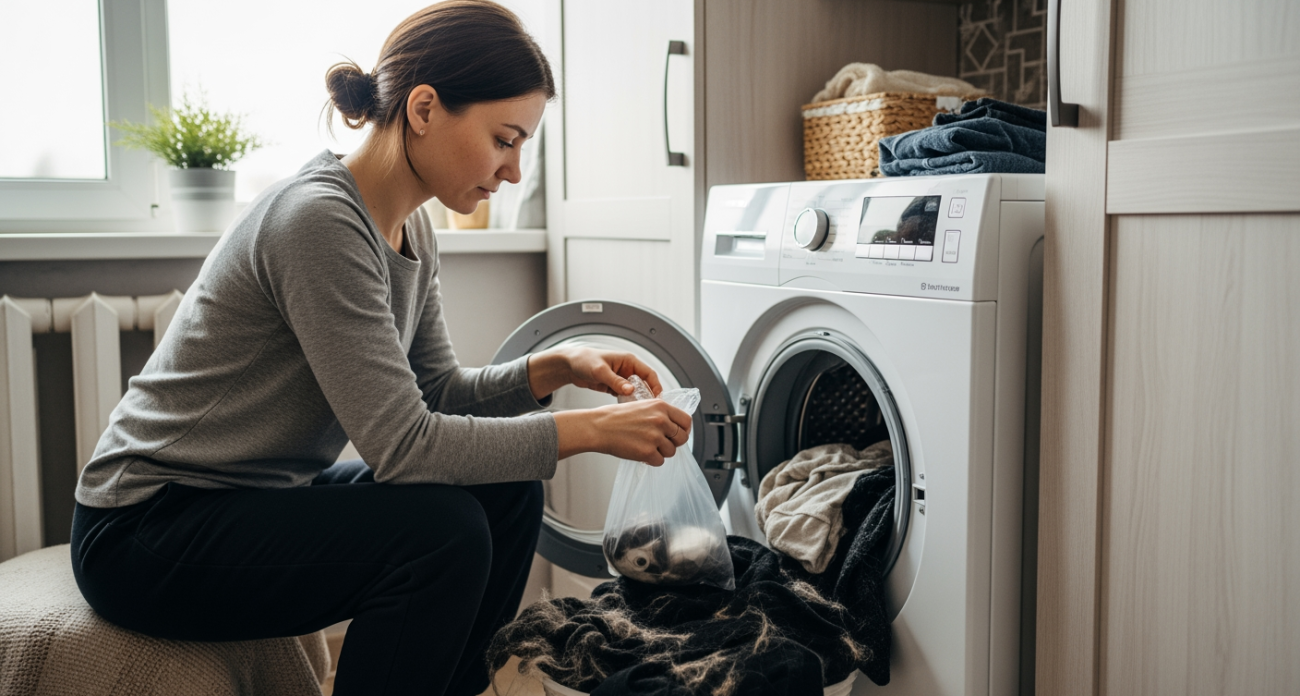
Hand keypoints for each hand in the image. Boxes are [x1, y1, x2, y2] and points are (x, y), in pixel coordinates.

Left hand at [528, 346, 663, 400]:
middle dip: (648, 396)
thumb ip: (616, 381)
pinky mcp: (615, 387)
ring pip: (636, 392)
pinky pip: (626, 396)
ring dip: (638, 401)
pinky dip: (628, 403)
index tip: (657, 399)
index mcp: (629, 361)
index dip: (656, 386)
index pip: (649, 373)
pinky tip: (627, 411)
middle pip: (645, 384)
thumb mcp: (600, 371)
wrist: (569, 365)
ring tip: (639, 413)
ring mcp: (622, 379)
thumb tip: (630, 391)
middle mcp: (628, 369)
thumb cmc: (584, 360)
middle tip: (649, 410)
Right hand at [554, 399, 691, 465]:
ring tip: (646, 446)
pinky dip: (651, 460)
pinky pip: (659, 461)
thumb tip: (674, 425)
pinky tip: (640, 452)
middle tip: (661, 443)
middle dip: (673, 442)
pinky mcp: (647, 452)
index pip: (686, 421)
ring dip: (661, 452)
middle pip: (682, 438)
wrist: (598, 427)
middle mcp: (660, 420)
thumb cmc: (616, 417)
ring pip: (671, 451)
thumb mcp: (642, 406)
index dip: (684, 430)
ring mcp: (654, 437)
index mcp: (661, 406)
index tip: (678, 434)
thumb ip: (660, 413)